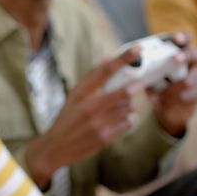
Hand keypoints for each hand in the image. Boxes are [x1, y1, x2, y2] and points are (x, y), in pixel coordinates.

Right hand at [24, 47, 144, 187]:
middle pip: (122, 91)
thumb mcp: (75, 94)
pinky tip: (118, 120)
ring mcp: (98, 122)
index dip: (124, 58)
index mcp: (81, 91)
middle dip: (135, 87)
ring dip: (128, 106)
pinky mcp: (104, 137)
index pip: (106, 70)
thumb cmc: (68, 117)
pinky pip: (127, 123)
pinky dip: (127, 120)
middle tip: (139, 85)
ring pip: (127, 108)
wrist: (56, 146)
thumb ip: (92, 77)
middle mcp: (90, 105)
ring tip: (120, 107)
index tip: (137, 50)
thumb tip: (108, 56)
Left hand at [150, 34, 196, 135]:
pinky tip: (167, 101)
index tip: (177, 38)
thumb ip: (146, 70)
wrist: (168, 107)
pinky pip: (196, 92)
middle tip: (177, 58)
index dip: (182, 37)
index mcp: (179, 52)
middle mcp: (192, 61)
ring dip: (181, 84)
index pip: (185, 39)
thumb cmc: (157, 85)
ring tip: (165, 92)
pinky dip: (180, 97)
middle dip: (187, 55)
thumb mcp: (149, 76)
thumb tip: (133, 66)